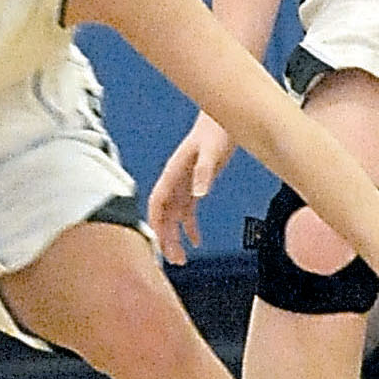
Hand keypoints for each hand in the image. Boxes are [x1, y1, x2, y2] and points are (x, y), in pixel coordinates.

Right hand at [146, 114, 234, 263]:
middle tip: (174, 260)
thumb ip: (205, 172)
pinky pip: (187, 212)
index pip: (157, 202)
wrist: (223, 117)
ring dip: (175, 237)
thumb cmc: (216, 129)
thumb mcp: (212, 150)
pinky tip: (197, 241)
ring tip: (181, 259)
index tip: (158, 242)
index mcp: (173, 172)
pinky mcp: (195, 184)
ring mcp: (183, 183)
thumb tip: (198, 194)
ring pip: (173, 217)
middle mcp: (174, 180)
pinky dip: (190, 228)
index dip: (155, 223)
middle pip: (163, 215)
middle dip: (165, 238)